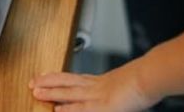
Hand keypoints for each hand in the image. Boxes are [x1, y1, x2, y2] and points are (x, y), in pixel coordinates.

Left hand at [30, 63, 158, 111]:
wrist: (150, 76)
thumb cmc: (145, 79)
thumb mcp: (128, 83)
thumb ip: (118, 88)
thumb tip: (117, 92)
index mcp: (102, 80)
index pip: (75, 78)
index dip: (59, 78)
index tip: (46, 76)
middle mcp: (96, 86)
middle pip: (67, 82)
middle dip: (48, 83)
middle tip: (33, 82)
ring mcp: (98, 95)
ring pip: (69, 93)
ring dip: (51, 93)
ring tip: (36, 92)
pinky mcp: (102, 106)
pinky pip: (81, 109)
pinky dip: (68, 110)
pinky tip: (56, 111)